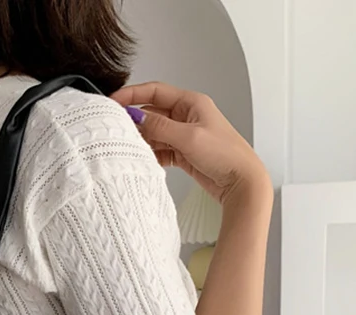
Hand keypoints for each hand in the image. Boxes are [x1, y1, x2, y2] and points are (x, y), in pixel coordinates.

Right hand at [112, 82, 270, 204]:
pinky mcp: (183, 153)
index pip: (155, 91)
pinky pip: (161, 149)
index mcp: (191, 103)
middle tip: (116, 128)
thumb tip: (137, 117)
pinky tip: (144, 158)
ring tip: (128, 146)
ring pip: (155, 132)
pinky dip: (151, 153)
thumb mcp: (189, 137)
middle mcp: (187, 116)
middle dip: (135, 120)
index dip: (132, 95)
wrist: (241, 182)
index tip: (114, 102)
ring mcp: (185, 135)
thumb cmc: (225, 155)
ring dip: (142, 139)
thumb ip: (160, 126)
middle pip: (152, 112)